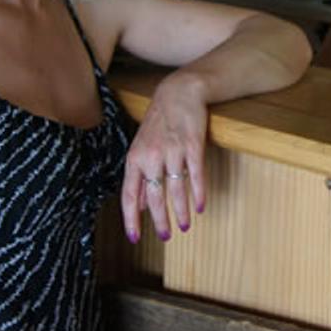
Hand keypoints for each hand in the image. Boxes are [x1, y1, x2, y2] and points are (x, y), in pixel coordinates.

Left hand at [121, 72, 208, 241]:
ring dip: (181, 211)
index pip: (130, 195)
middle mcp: (151, 156)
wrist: (179, 92)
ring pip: (175, 189)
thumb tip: (138, 206)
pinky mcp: (192, 146)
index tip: (135, 238)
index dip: (131, 218)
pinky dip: (198, 193)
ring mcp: (172, 151)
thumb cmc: (160, 122)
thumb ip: (140, 177)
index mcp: (135, 158)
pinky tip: (200, 206)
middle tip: (166, 236)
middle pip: (155, 197)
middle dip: (160, 220)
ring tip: (185, 225)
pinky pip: (195, 175)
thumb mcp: (142, 148)